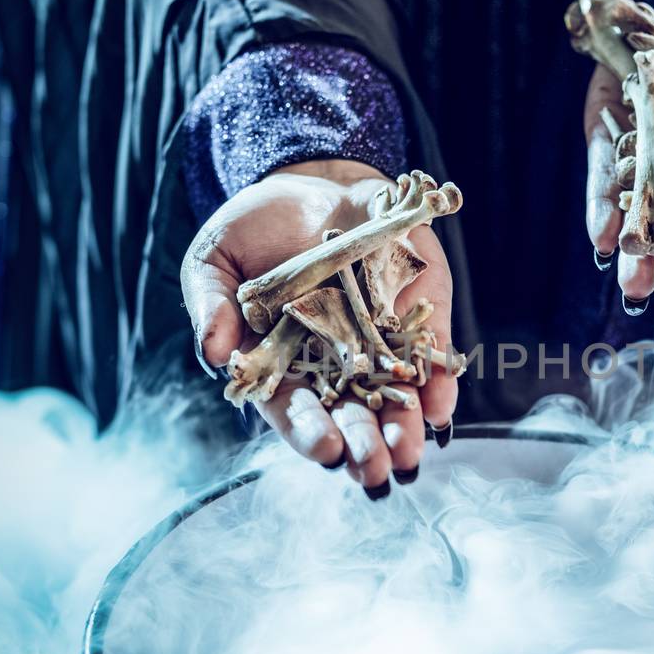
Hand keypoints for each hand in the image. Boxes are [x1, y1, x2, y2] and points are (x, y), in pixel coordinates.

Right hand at [180, 160, 456, 489]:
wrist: (313, 182)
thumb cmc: (253, 228)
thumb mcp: (216, 259)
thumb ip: (210, 304)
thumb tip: (212, 352)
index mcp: (281, 364)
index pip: (296, 409)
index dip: (310, 432)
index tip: (326, 451)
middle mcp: (334, 364)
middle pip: (351, 414)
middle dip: (365, 444)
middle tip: (376, 471)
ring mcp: (380, 342)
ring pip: (396, 396)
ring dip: (406, 428)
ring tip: (412, 453)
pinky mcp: (420, 315)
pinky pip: (433, 356)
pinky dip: (439, 382)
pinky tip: (442, 409)